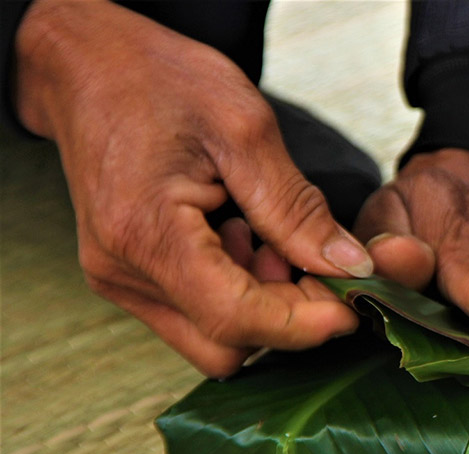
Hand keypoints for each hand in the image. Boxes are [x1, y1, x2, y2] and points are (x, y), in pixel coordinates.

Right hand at [14, 0, 372, 376]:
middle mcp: (123, 273)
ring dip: (260, 305)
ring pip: (211, 338)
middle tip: (310, 261)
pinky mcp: (128, 277)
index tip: (353, 305)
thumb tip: (350, 267)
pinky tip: (243, 240)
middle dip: (284, 317)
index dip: (305, 324)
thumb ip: (297, 209)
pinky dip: (234, 293)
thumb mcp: (244, 129)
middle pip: (225, 346)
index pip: (236, 319)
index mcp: (147, 234)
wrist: (88, 65)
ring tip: (269, 239)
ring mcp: (120, 281)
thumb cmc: (159, 81)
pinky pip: (194, 314)